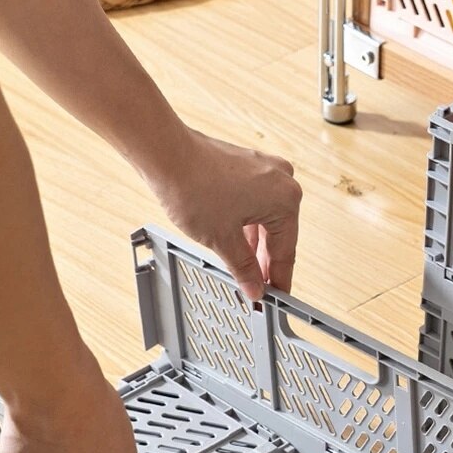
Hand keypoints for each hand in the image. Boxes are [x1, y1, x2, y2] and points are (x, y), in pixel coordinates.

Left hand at [150, 128, 301, 299]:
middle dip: (265, 263)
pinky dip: (246, 227)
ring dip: (255, 247)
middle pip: (277, 234)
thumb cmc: (195, 188)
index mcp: (285, 199)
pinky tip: (237, 245)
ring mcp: (265, 170)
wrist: (167, 155)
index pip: (286, 251)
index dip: (278, 279)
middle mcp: (281, 181)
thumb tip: (255, 288)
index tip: (274, 296)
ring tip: (245, 271)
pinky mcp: (247, 167)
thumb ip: (244, 269)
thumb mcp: (223, 241)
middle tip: (257, 290)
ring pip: (264, 220)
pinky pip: (254, 205)